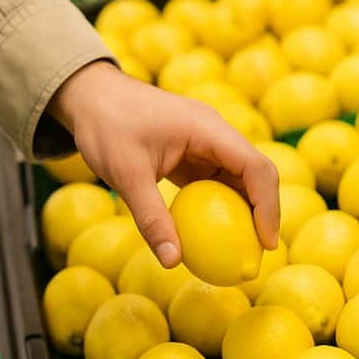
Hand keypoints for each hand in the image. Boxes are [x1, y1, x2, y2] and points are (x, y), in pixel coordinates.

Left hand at [47, 61, 279, 267]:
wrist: (89, 95)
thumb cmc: (105, 126)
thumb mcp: (125, 174)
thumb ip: (151, 218)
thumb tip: (172, 262)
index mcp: (208, 128)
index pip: (256, 167)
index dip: (268, 206)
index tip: (266, 243)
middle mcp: (215, 133)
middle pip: (256, 173)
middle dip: (264, 213)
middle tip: (257, 255)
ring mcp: (206, 142)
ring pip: (240, 179)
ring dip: (245, 212)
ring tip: (241, 251)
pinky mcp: (194, 152)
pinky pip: (217, 182)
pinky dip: (220, 207)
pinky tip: (213, 236)